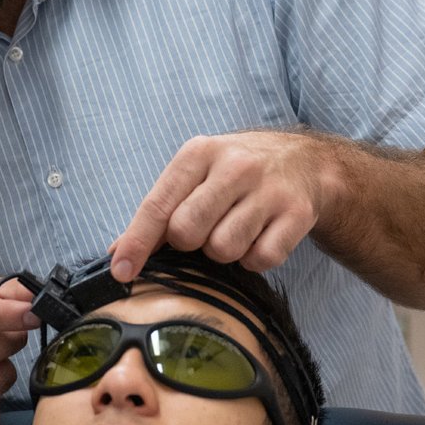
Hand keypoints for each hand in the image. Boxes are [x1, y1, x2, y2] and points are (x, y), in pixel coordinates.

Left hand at [108, 131, 337, 280]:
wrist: (306, 161)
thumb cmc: (236, 172)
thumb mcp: (196, 174)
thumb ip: (158, 210)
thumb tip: (118, 253)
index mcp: (199, 153)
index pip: (157, 205)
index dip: (137, 242)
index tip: (122, 271)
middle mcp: (235, 166)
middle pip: (187, 232)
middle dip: (189, 243)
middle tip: (205, 229)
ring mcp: (269, 189)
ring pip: (223, 249)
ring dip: (224, 252)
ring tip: (235, 229)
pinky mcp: (297, 214)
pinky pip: (260, 260)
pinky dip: (254, 259)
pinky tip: (259, 236)